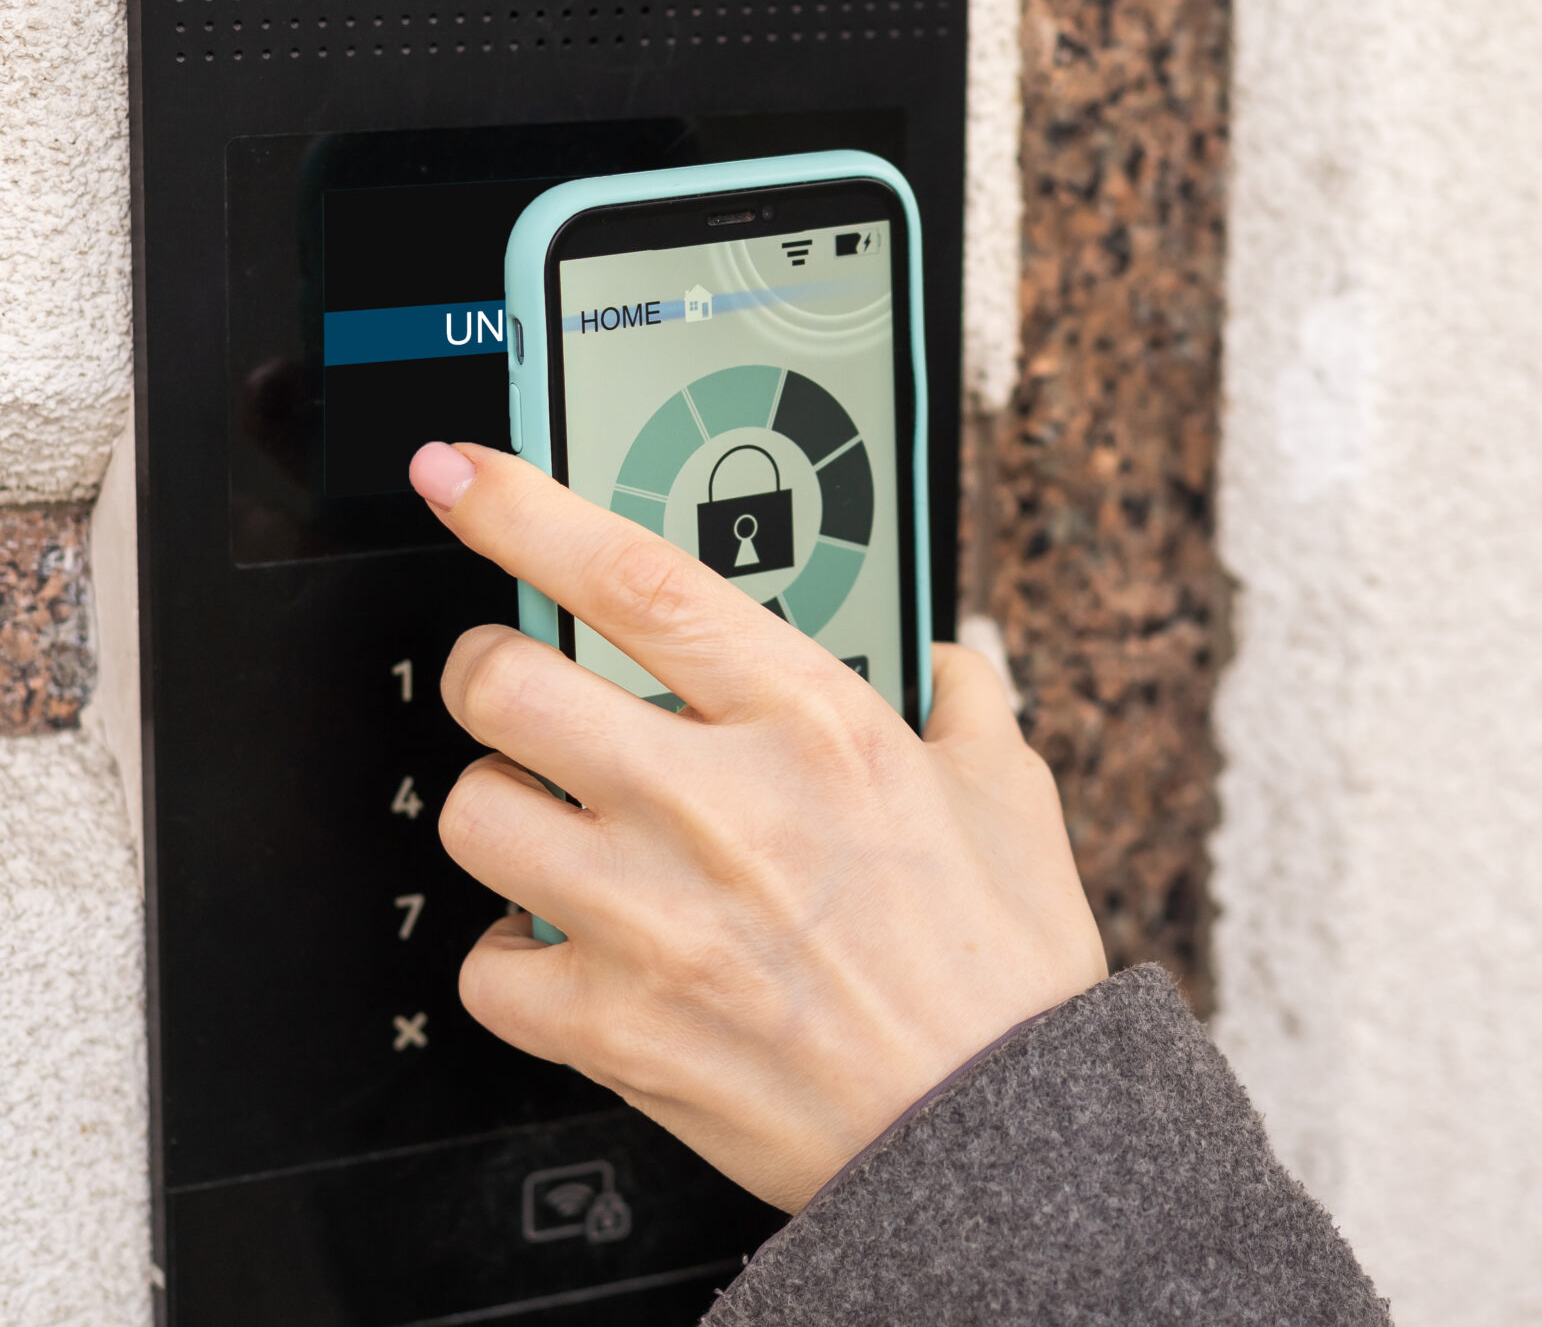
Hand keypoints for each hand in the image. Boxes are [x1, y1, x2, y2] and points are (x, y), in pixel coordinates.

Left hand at [407, 441, 1107, 1212]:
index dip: (524, 509)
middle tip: (518, 688)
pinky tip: (565, 949)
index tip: (463, 476)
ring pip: (473, 813)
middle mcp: (717, 803)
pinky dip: (512, 957)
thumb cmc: (1007, 972)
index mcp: (813, 723)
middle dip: (491, 673)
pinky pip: (485, 965)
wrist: (997, 1132)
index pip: (634, 578)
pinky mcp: (613, 1025)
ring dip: (503, 810)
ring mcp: (652, 915)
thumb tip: (945, 662)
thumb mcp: (1010, 797)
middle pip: (506, 685)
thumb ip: (965, 704)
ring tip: (554, 826)